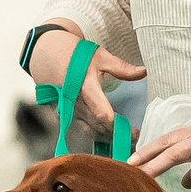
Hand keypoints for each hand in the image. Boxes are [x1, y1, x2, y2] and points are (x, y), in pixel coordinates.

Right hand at [25, 27, 144, 137]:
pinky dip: (92, 131)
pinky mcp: (61, 113)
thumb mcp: (101, 57)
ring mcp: (66, 110)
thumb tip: (143, 72)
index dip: (119, 127)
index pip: (103, 116)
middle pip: (98, 127)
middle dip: (116, 134)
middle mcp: (75, 103)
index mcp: (86, 88)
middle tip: (132, 136)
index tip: (134, 131)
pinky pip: (79, 127)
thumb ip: (122, 68)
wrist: (47, 54)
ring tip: (120, 136)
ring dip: (105, 135)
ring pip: (88, 130)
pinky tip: (103, 132)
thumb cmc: (75, 55)